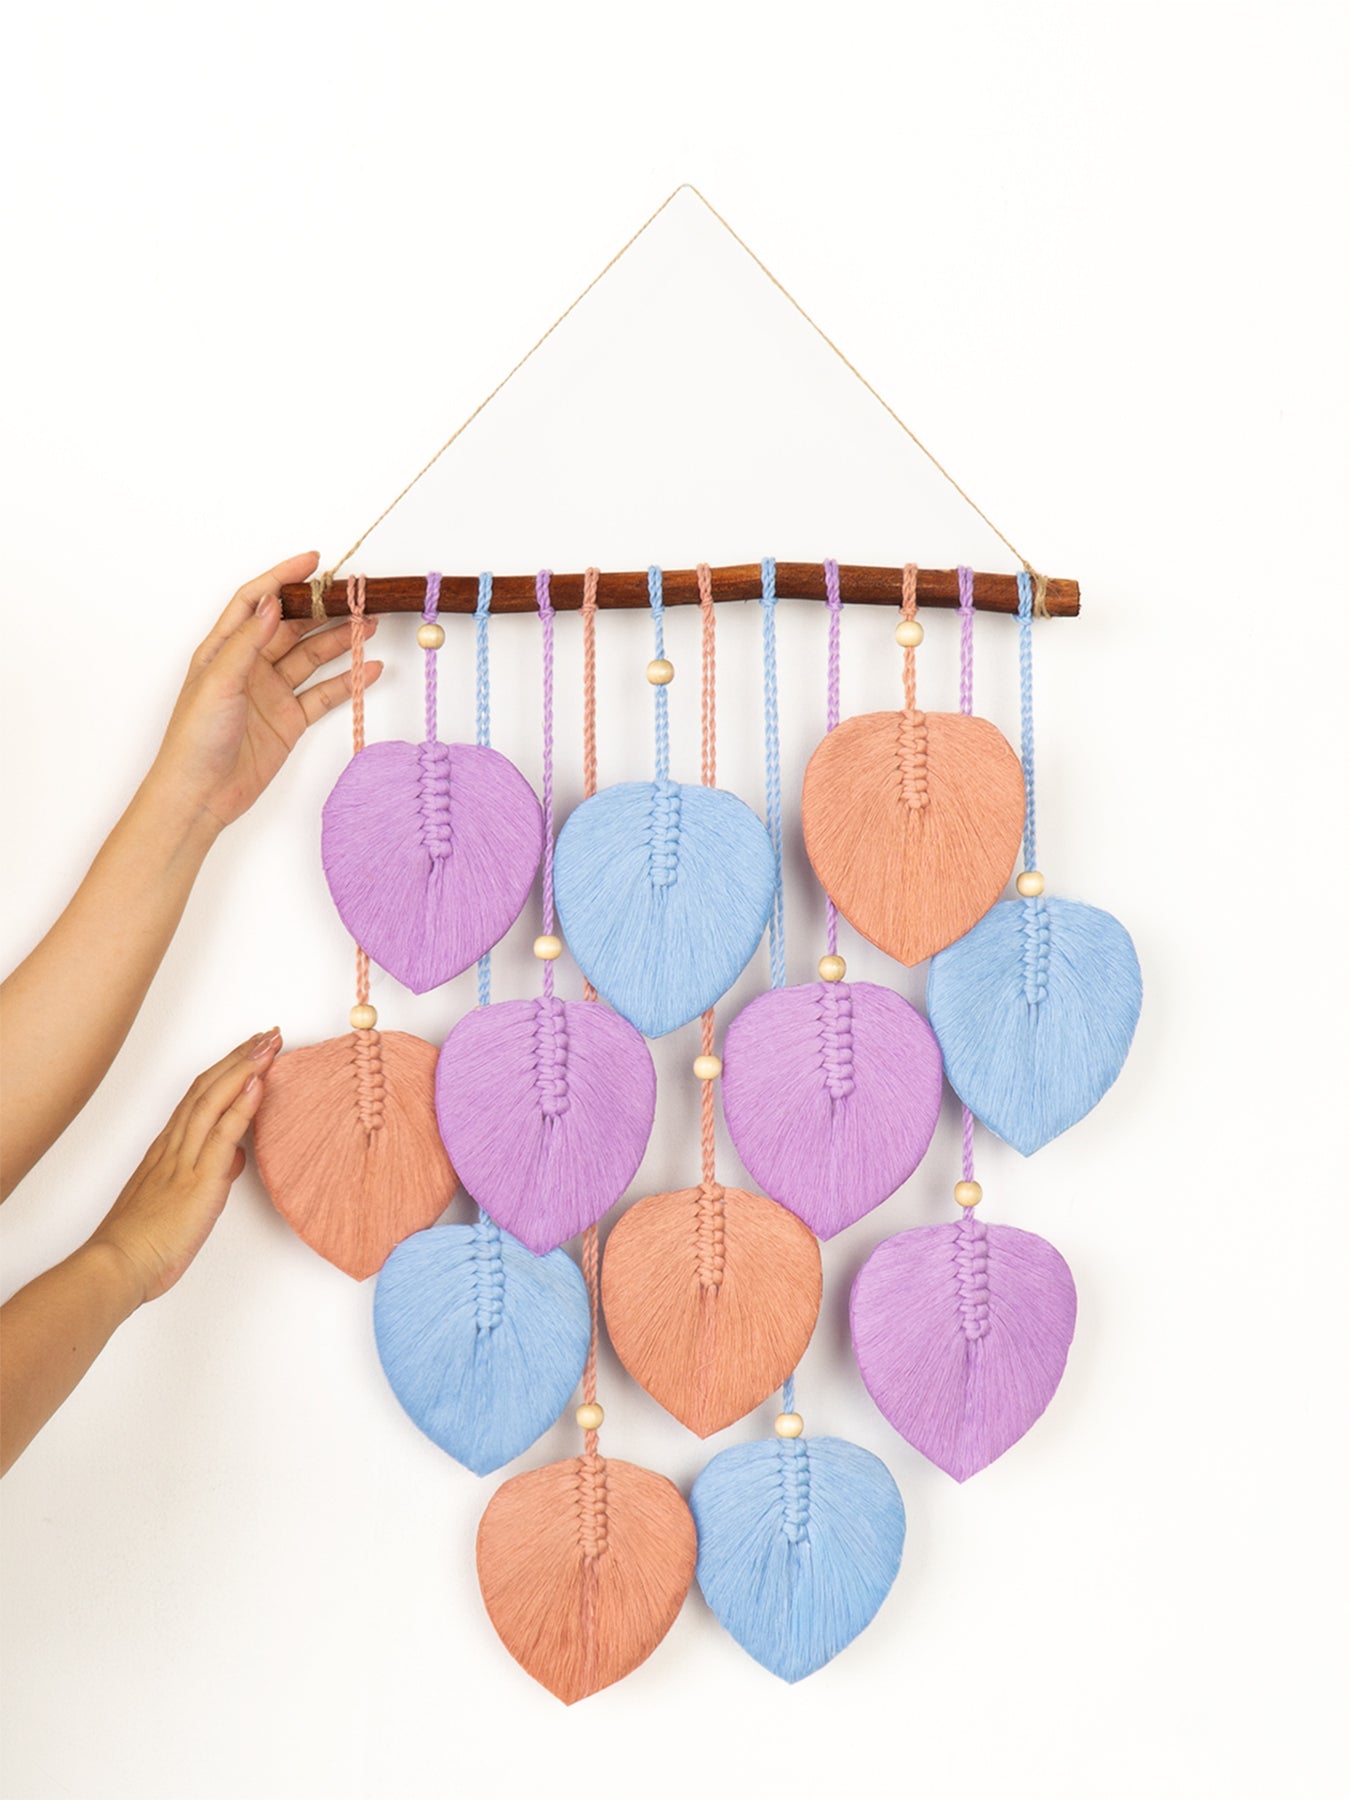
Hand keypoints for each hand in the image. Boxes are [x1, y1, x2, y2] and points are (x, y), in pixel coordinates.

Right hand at [88, 1031, 282, 1303]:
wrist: (118, 1265)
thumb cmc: (144, 1241)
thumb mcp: (184, 1201)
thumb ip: (210, 1173)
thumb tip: (234, 1156)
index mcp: (168, 1150)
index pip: (200, 1097)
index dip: (226, 1070)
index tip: (250, 1050)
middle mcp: (174, 1146)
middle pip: (208, 1087)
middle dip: (240, 1057)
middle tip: (267, 1033)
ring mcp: (184, 1159)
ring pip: (214, 1099)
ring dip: (244, 1068)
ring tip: (269, 1044)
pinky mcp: (197, 1179)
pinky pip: (222, 1134)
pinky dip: (241, 1105)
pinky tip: (258, 1082)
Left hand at [146, 552, 384, 835]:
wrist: (200, 795)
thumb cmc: (195, 738)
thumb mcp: (218, 682)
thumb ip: (247, 641)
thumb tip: (273, 603)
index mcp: (223, 649)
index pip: (256, 600)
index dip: (283, 577)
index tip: (313, 562)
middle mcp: (249, 665)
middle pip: (291, 626)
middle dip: (322, 610)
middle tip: (354, 598)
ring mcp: (272, 692)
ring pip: (312, 656)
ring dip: (340, 642)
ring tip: (370, 627)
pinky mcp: (290, 720)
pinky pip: (324, 693)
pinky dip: (348, 681)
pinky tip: (370, 669)